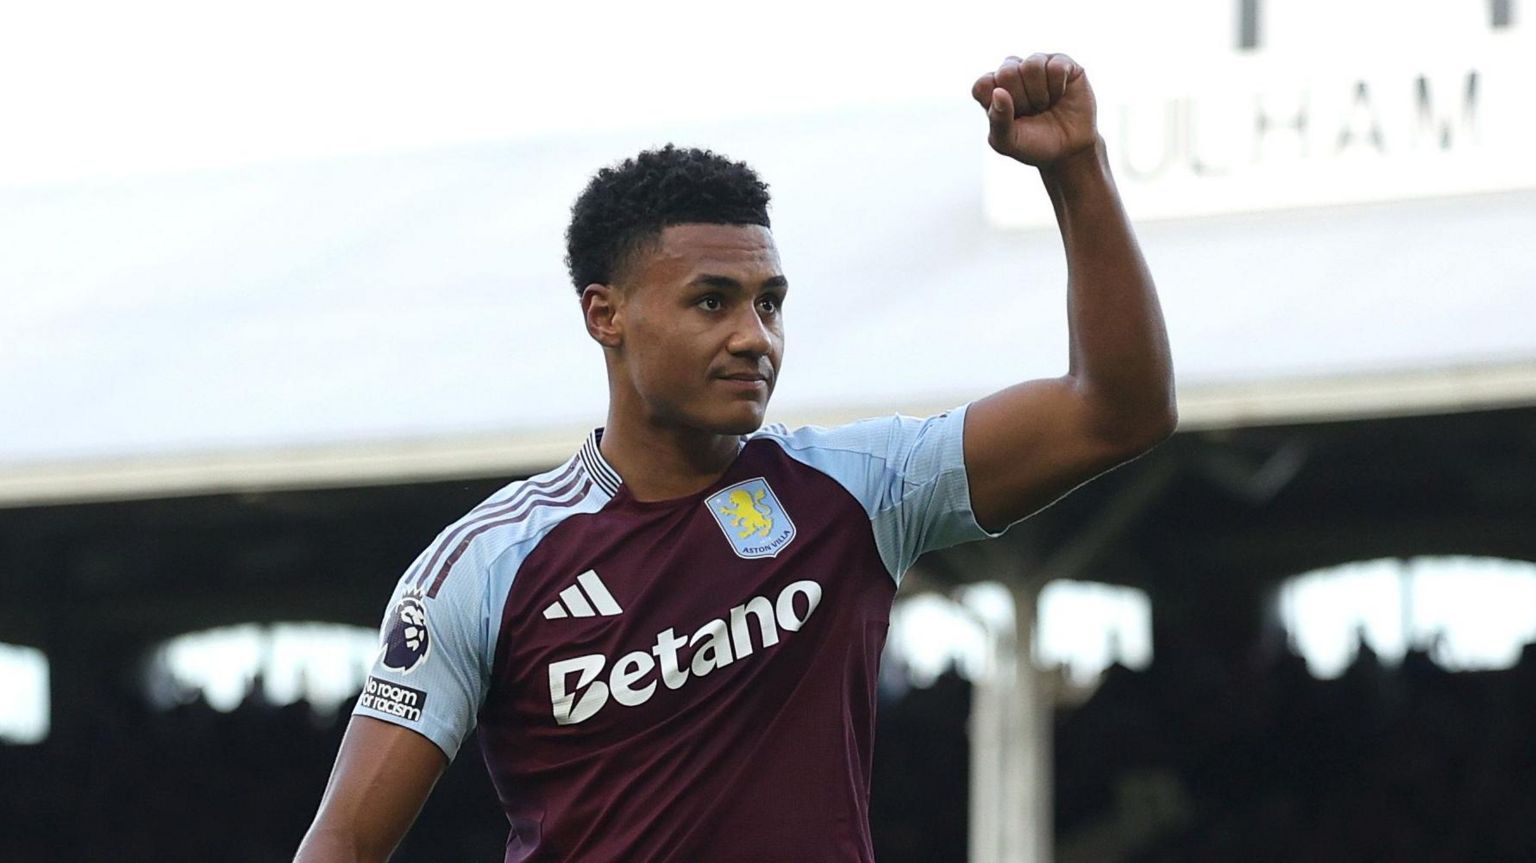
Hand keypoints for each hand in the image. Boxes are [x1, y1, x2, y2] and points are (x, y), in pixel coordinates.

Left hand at [971, 53, 1097, 167]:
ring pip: (1032, 65)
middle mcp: (1012, 71)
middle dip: (1021, 100)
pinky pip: (1056, 67)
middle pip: (1006, 72)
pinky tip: (1060, 95)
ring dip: (1040, 94)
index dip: (997, 105)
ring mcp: (1036, 64)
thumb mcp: (1008, 143)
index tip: (1011, 119)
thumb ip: (998, 121)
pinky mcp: (1061, 62)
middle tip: (1031, 112)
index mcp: (992, 89)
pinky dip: (1058, 88)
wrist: (1069, 150)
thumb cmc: (1033, 144)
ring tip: (1045, 104)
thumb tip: (998, 92)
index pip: (983, 85)